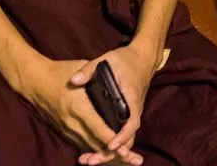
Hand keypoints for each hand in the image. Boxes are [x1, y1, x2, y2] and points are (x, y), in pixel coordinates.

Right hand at [13, 55, 140, 164]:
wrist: (33, 81)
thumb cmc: (59, 72)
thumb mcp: (81, 69)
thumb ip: (98, 77)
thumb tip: (117, 84)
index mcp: (78, 106)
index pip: (98, 127)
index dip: (112, 139)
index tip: (126, 148)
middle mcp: (71, 121)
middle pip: (94, 142)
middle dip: (112, 152)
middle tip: (130, 158)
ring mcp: (65, 128)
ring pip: (87, 145)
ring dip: (103, 153)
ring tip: (122, 158)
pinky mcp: (62, 130)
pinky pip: (79, 143)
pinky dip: (92, 149)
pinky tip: (105, 153)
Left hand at [70, 45, 157, 164]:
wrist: (143, 59)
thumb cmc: (125, 59)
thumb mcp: (107, 60)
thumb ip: (89, 70)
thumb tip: (73, 80)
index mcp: (130, 97)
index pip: (131, 122)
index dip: (121, 135)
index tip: (109, 144)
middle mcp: (133, 109)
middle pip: (128, 138)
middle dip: (110, 153)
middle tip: (91, 161)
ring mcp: (132, 113)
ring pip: (125, 139)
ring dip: (109, 152)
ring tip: (89, 160)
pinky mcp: (127, 115)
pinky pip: (122, 134)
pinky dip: (110, 145)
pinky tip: (94, 151)